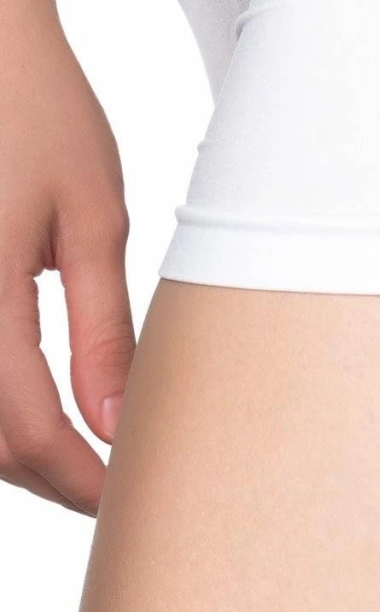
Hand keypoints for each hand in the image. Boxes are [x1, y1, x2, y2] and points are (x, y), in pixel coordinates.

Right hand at [0, 15, 134, 513]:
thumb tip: (116, 423)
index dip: (82, 480)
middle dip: (52, 476)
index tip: (130, 499)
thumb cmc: (40, 113)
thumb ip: (102, 326)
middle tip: (116, 484)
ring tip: (85, 451)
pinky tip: (33, 401)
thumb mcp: (93, 216)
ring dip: (17, 449)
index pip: (29, 430)